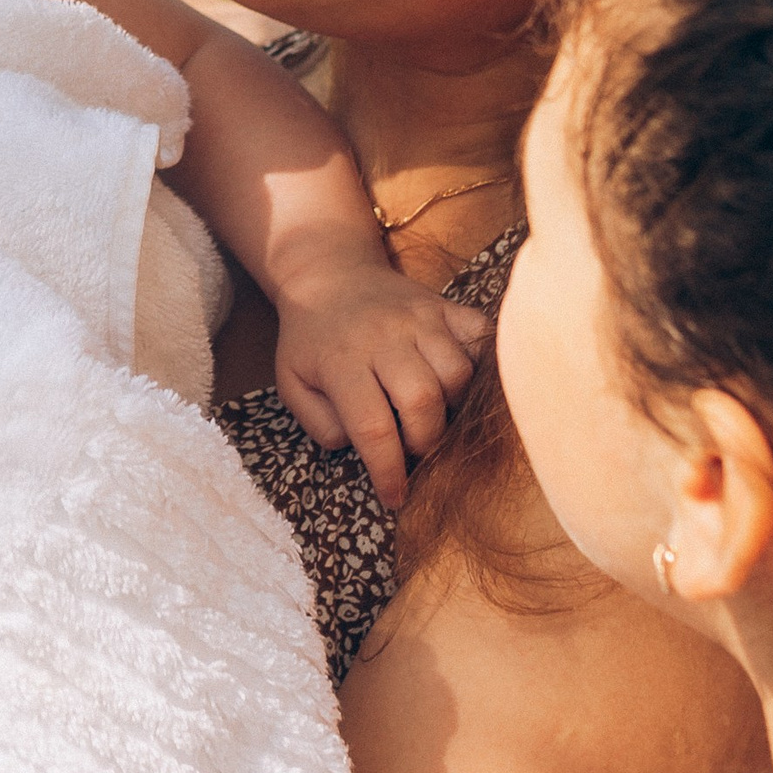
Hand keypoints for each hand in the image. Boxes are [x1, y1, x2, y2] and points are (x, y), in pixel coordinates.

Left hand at [272, 258, 488, 510]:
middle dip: (424, 441)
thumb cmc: (310, 341)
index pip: (372, 428)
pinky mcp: (446, 306)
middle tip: (411, 449)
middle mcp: (385, 336)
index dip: (388, 471)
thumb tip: (363, 447)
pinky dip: (480, 365)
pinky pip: (480, 338)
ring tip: (429, 413)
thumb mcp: (292, 385)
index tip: (395, 497)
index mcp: (342, 361)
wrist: (330, 275)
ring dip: (451, 407)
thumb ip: (321, 424)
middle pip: (423, 401)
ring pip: (457, 373)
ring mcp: (421, 317)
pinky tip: (459, 382)